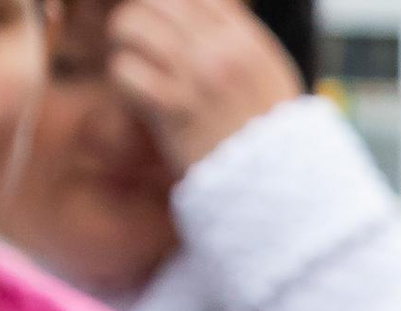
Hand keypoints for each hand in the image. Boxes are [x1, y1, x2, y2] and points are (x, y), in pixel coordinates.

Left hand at [108, 0, 301, 174]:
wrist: (278, 199)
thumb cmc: (272, 146)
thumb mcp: (272, 82)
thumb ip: (243, 44)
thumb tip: (214, 14)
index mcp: (246, 40)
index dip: (170, 7)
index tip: (163, 28)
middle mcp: (220, 50)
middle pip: (157, 1)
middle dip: (141, 18)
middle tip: (139, 45)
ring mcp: (196, 79)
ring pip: (133, 25)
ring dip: (124, 44)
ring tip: (132, 65)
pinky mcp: (174, 111)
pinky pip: (125, 71)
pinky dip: (122, 81)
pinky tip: (134, 98)